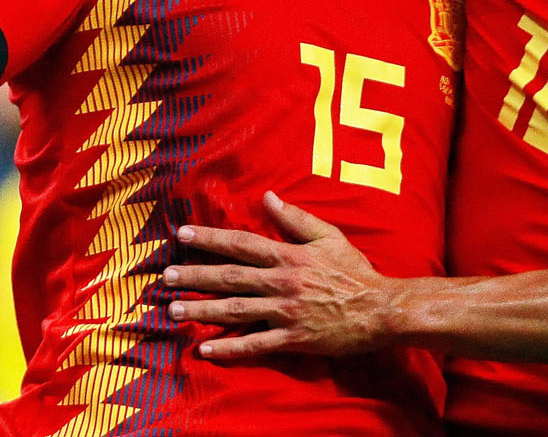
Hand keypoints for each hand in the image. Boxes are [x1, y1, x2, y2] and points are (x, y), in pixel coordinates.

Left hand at [163, 192, 392, 358]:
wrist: (381, 309)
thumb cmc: (355, 272)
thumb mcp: (329, 236)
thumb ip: (296, 219)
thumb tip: (267, 198)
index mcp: (289, 256)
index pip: (241, 244)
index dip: (210, 239)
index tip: (182, 236)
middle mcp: (282, 282)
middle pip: (230, 277)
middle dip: (195, 276)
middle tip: (166, 277)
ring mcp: (285, 312)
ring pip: (236, 310)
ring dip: (202, 310)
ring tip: (174, 310)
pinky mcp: (292, 338)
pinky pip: (255, 344)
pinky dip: (230, 348)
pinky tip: (206, 349)